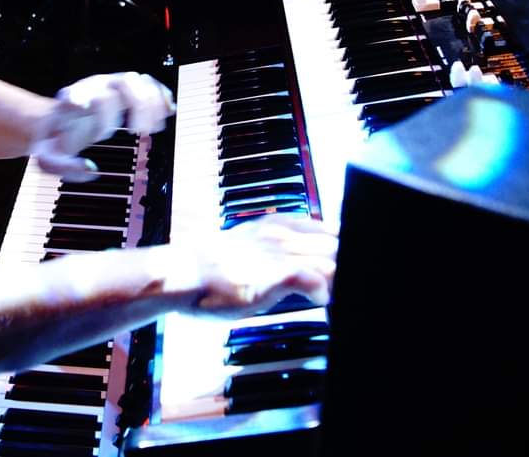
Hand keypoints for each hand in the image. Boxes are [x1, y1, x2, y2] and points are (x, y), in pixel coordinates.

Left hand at [32, 72, 174, 180]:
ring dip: (153, 103)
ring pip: (139, 81)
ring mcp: (112, 87)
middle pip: (123, 82)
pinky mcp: (126, 92)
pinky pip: (149, 85)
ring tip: (153, 128)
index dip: (86, 99)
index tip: (91, 112)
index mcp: (71, 99)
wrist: (58, 123)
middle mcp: (94, 87)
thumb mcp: (49, 157)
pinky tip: (168, 110)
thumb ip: (63, 166)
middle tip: (139, 131)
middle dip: (136, 106)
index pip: (81, 93)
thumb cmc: (55, 139)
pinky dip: (161, 96)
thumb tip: (91, 169)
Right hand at [157, 214, 338, 317]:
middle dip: (345, 262)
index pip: (326, 228)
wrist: (183, 273)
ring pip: (332, 260)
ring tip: (336, 297)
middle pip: (335, 244)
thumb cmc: (206, 268)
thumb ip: (269, 247)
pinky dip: (323, 293)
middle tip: (346, 280)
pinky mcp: (277, 274)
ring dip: (339, 279)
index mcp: (275, 224)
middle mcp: (282, 234)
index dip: (339, 244)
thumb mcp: (243, 245)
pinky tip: (319, 303)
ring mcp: (281, 253)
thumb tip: (284, 260)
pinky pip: (316, 280)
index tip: (343, 258)